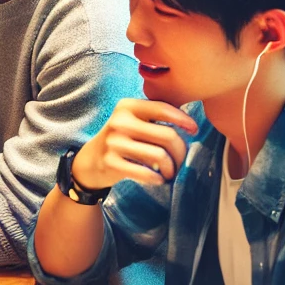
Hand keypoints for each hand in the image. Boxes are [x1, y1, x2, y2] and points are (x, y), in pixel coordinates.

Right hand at [71, 98, 199, 189]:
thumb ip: (155, 114)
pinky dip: (158, 179)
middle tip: (180, 160)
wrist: (91, 160)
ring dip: (172, 168)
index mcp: (127, 106)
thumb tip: (190, 121)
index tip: (194, 130)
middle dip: (181, 151)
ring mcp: (114, 143)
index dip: (184, 120)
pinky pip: (147, 174)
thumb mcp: (133, 119)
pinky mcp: (112, 163)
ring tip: (170, 172)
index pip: (163, 109)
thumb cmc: (122, 139)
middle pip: (168, 136)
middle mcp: (120, 122)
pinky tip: (159, 179)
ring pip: (161, 156)